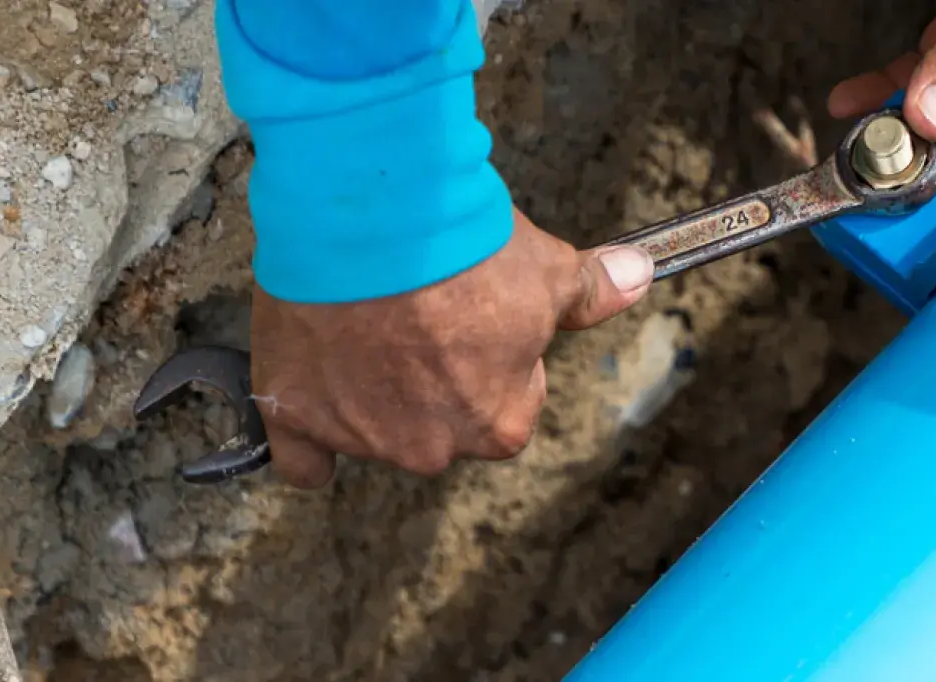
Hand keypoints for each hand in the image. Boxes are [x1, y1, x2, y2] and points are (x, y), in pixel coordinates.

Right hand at [249, 208, 652, 487]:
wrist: (375, 218)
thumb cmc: (468, 249)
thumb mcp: (547, 270)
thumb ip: (593, 291)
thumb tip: (639, 277)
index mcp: (499, 425)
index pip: (507, 409)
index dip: (494, 361)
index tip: (476, 320)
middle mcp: (431, 448)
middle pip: (438, 424)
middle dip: (431, 380)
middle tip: (421, 314)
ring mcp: (360, 436)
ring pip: (372, 428)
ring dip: (370, 389)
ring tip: (368, 316)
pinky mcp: (295, 414)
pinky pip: (297, 455)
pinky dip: (303, 438)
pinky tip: (306, 413)